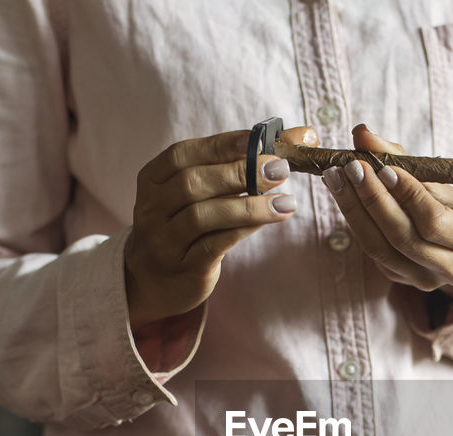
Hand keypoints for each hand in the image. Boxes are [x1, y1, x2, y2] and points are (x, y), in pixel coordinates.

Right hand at [124, 126, 318, 327]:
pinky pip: (213, 245)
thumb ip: (238, 164)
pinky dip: (243, 230)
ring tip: (285, 202)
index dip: (219, 145)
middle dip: (238, 173)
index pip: (181, 154)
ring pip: (202, 216)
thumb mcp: (201, 193)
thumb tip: (300, 136)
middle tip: (278, 170)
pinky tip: (269, 220)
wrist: (156, 282)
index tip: (255, 140)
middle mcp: (151, 208)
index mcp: (153, 180)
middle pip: (191, 183)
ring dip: (248, 206)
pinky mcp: (182, 267)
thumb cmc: (189, 227)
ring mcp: (163, 240)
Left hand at [321, 124, 452, 307]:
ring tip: (336, 177)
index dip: (406, 193)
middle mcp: (452, 268)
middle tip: (350, 167)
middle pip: (402, 237)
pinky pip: (372, 252)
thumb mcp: (437, 181)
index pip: (433, 219)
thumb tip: (362, 133)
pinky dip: (355, 221)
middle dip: (373, 199)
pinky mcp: (400, 281)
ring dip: (353, 210)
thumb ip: (401, 157)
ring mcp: (424, 280)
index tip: (382, 166)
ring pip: (380, 249)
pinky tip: (342, 196)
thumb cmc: (448, 205)